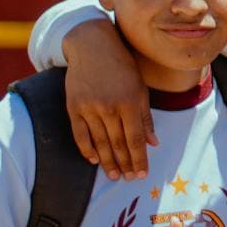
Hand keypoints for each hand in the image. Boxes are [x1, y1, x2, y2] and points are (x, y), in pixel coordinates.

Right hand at [63, 18, 154, 179]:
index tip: (142, 173)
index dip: (139, 159)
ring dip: (107, 161)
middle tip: (129, 179)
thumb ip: (145, 117)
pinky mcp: (74, 107)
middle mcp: (109, 107)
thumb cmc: (123, 68)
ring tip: (114, 175)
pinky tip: (93, 160)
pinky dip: (87, 149)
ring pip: (100, 142)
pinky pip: (80, 134)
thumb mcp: (140, 89)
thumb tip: (153, 143)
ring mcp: (89, 108)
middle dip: (125, 164)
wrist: (93, 47)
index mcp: (130, 102)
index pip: (136, 139)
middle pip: (118, 144)